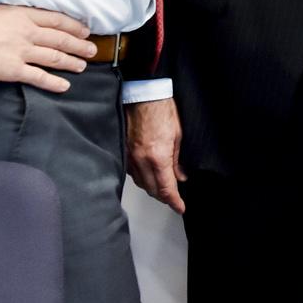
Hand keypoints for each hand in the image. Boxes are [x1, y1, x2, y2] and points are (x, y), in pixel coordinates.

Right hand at [0, 4, 95, 92]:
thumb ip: (16, 17)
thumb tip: (27, 21)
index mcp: (23, 16)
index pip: (56, 20)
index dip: (73, 26)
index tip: (84, 31)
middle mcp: (27, 33)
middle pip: (60, 39)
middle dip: (78, 45)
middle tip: (92, 49)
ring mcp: (21, 52)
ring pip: (54, 57)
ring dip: (71, 62)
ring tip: (82, 66)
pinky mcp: (13, 70)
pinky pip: (38, 77)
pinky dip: (53, 82)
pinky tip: (64, 86)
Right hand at [125, 98, 185, 212]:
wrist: (142, 94)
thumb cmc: (162, 109)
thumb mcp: (177, 135)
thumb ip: (177, 160)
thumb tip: (180, 177)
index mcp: (157, 156)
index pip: (166, 188)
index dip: (174, 202)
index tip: (180, 208)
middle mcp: (141, 160)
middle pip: (151, 189)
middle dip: (163, 197)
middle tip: (173, 199)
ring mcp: (129, 156)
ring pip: (140, 183)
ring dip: (152, 189)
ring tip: (162, 189)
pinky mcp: (123, 151)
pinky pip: (131, 172)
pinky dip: (141, 178)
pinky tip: (148, 175)